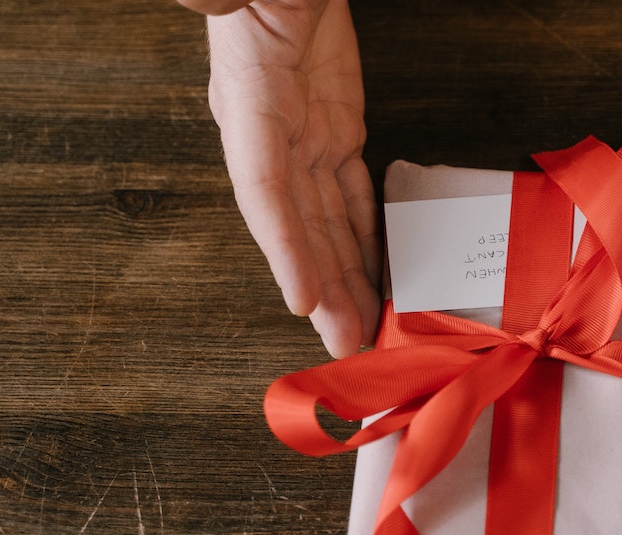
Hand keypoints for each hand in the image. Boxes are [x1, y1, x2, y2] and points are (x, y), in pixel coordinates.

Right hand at [181, 0, 380, 357]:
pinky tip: (374, 273)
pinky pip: (349, 194)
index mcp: (248, 106)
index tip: (302, 299)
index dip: (281, 246)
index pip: (264, 188)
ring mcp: (304, 137)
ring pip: (327, 221)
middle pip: (300, 225)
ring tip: (361, 329)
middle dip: (324, 287)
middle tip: (346, 343)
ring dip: (345, 276)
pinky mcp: (335, 129)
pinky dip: (362, 236)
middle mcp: (272, 135)